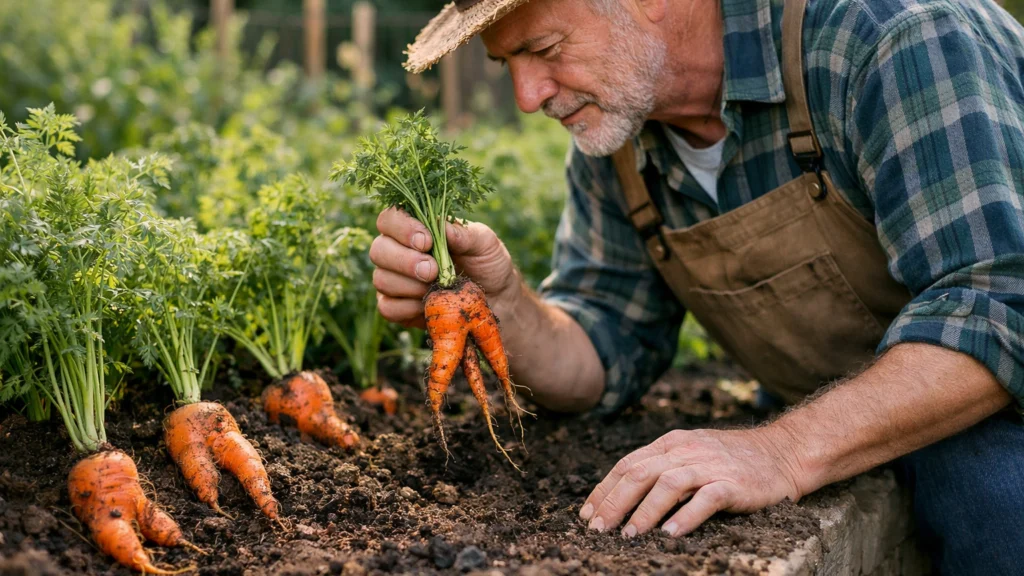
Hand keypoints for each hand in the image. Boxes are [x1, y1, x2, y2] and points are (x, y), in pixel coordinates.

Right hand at [369, 207, 518, 327]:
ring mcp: (394, 280)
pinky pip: (387, 307)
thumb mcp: (485, 244)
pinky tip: (428, 305)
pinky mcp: (397, 308)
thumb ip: (464, 234)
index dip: (401, 228)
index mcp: (415, 228)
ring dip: (409, 285)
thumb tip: (442, 226)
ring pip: (381, 279)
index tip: (426, 241)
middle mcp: (398, 251)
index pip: (389, 218)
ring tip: (437, 288)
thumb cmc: (488, 264)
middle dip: (404, 261)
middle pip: (378, 250)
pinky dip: (407, 307)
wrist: (497, 301)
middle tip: (432, 270)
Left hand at [579, 427, 804, 537]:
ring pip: (667, 484)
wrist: (782, 452)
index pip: (628, 464)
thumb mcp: (691, 452)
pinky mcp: (733, 484)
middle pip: (640, 473)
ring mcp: (710, 466)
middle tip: (598, 529)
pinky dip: (686, 516)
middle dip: (614, 503)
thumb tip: (624, 492)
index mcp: (671, 443)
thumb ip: (661, 466)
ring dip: (644, 511)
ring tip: (629, 536)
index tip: (586, 514)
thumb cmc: (732, 458)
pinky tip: (670, 534)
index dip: (604, 489)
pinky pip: (705, 499)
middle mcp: (686, 451)